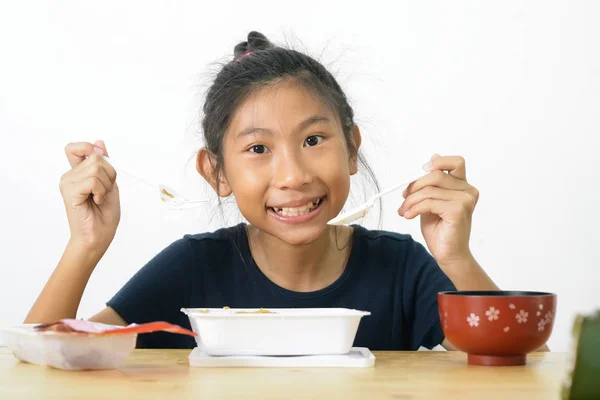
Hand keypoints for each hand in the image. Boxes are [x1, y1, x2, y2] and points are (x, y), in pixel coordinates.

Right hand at [59, 140, 119, 249]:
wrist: (99, 236)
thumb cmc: (104, 214)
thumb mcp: (110, 183)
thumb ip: (104, 163)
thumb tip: (99, 142)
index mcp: (77, 172)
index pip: (76, 147)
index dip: (91, 150)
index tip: (101, 167)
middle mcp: (69, 176)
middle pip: (96, 157)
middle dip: (110, 174)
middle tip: (104, 192)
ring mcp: (67, 183)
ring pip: (96, 168)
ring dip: (106, 185)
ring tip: (99, 198)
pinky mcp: (70, 192)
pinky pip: (93, 181)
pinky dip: (101, 191)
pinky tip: (96, 201)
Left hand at [398, 154, 478, 268]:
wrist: (448, 255)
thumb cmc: (440, 230)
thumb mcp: (432, 201)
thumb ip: (433, 183)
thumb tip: (433, 157)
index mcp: (463, 186)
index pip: (456, 162)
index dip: (439, 162)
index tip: (422, 169)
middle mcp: (468, 191)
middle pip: (436, 175)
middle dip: (415, 186)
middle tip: (404, 198)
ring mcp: (465, 200)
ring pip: (429, 190)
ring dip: (411, 200)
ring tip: (404, 210)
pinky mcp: (458, 210)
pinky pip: (428, 202)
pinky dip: (414, 208)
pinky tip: (409, 215)